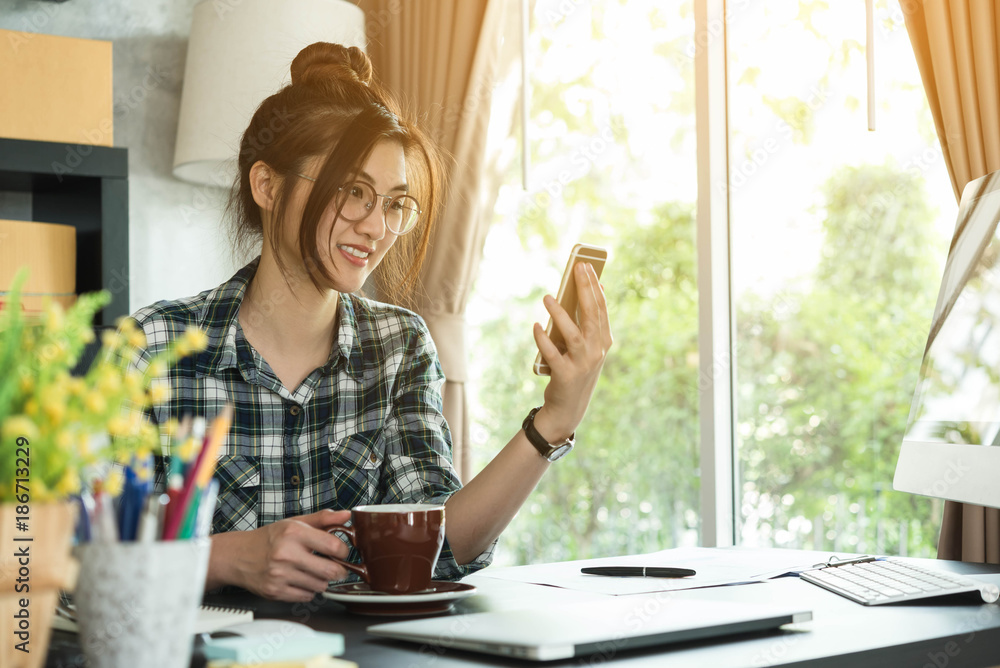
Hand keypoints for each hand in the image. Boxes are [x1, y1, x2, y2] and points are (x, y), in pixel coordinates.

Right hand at [209, 508, 352, 601]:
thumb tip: (346, 515)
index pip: (334, 546)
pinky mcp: (275, 592)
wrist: (239, 556)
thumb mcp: (295, 522)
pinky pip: (307, 596)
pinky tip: (301, 580)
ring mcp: (280, 575)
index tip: (341, 552)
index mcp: (294, 533)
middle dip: (339, 570)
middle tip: (336, 567)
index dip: (344, 551)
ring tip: (314, 571)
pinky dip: (309, 590)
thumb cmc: (270, 538)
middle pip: (330, 571)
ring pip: (320, 586)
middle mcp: (286, 554)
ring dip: (322, 580)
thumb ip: (323, 519)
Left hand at [532, 261, 612, 438]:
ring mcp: (582, 364)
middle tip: (577, 269)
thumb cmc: (575, 370)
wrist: (569, 408)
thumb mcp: (585, 347)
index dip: (594, 286)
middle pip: (592, 315)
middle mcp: (596, 351)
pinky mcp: (565, 376)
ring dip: (560, 314)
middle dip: (585, 290)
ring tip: (547, 298)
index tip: (586, 266)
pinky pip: (553, 354)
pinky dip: (543, 339)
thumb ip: (586, 324)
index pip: (601, 309)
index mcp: (603, 342)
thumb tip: (584, 293)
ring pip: (573, 334)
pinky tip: (536, 327)